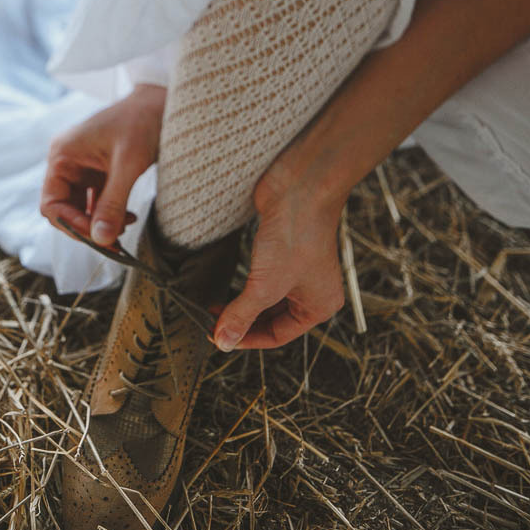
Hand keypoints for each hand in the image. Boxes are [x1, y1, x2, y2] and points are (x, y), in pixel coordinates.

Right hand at [40, 84, 165, 245]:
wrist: (161, 101)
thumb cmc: (142, 122)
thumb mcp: (128, 165)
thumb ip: (112, 203)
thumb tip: (102, 240)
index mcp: (63, 156)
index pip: (51, 204)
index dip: (71, 225)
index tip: (98, 237)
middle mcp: (66, 162)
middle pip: (64, 210)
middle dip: (88, 227)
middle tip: (114, 240)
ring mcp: (81, 168)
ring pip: (81, 209)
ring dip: (101, 223)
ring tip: (126, 224)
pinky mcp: (98, 173)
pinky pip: (96, 202)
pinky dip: (109, 214)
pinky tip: (128, 216)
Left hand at [212, 149, 347, 350]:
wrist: (301, 186)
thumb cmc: (295, 236)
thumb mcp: (264, 285)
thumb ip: (242, 315)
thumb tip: (224, 343)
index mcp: (319, 306)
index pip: (277, 336)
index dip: (246, 339)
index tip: (217, 337)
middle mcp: (312, 291)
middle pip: (270, 320)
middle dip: (241, 321)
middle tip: (210, 322)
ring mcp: (297, 271)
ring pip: (263, 299)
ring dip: (239, 305)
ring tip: (212, 308)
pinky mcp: (281, 252)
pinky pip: (260, 279)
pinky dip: (242, 286)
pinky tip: (223, 288)